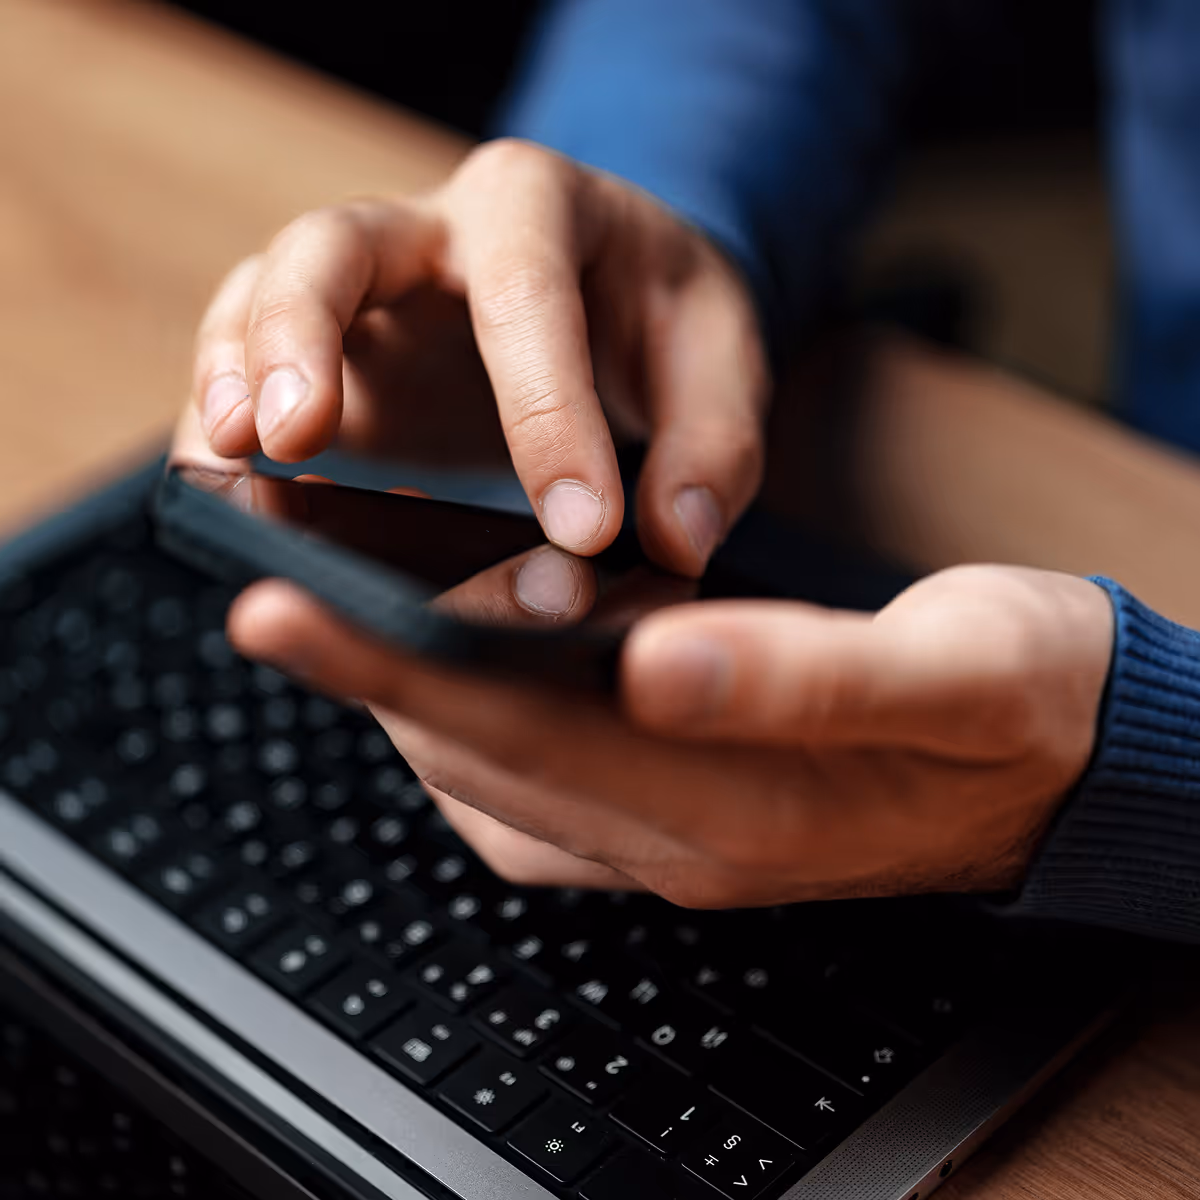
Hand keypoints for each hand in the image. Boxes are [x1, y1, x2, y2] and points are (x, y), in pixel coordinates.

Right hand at [180, 139, 768, 575]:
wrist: (615, 295)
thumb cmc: (661, 318)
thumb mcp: (720, 361)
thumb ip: (714, 447)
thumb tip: (675, 540)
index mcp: (537, 207)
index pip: (524, 295)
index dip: (547, 415)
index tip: (581, 531)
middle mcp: (430, 232)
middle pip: (335, 246)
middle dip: (303, 334)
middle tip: (298, 435)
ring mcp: (365, 291)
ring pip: (263, 294)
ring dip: (236, 372)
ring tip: (236, 451)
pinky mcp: (330, 353)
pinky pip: (248, 359)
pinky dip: (225, 412)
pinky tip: (234, 474)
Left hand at [225, 562, 1113, 905]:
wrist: (1075, 760)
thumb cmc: (1026, 703)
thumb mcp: (948, 666)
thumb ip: (800, 672)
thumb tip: (648, 655)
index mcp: (739, 810)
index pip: (522, 740)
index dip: (394, 668)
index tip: (287, 603)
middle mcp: (687, 842)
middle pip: (483, 763)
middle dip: (367, 674)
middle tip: (273, 586)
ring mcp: (682, 839)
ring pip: (500, 778)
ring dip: (418, 696)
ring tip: (346, 610)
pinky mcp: (691, 813)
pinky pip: (545, 787)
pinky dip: (482, 723)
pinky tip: (466, 665)